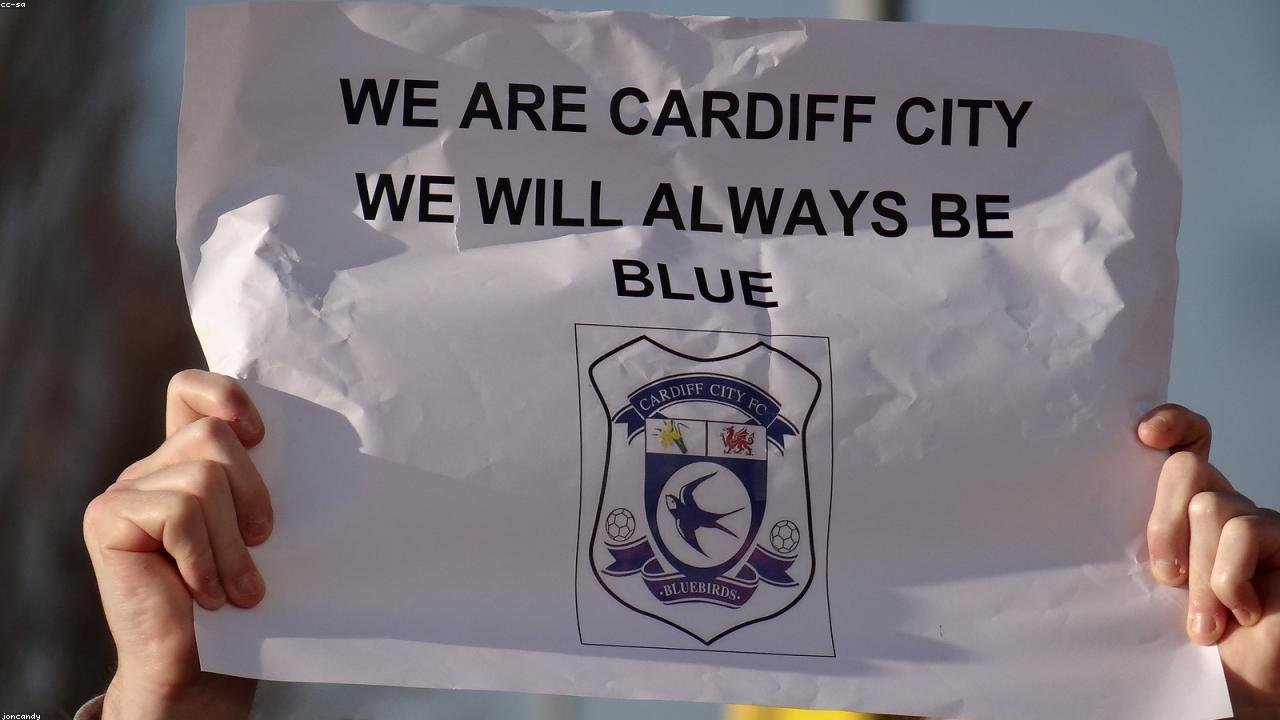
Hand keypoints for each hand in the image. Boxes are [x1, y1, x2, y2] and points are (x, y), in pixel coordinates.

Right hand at [83, 370, 269, 719]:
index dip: (225, 396)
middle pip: (212, 436)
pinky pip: (178, 513)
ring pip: (202, 478)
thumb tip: (317, 446)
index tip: (261, 435)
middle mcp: (151, 469)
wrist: (202, 670)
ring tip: (236, 587)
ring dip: (231, 543)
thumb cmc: (242, 601)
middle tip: (259, 547)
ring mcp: (124, 492)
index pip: (190, 390)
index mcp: (186, 461)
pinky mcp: (108, 520)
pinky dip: (204, 558)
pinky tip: (206, 594)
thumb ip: (263, 482)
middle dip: (251, 493)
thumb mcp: (260, 529)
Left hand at [1138, 404, 1279, 718]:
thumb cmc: (1176, 641)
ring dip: (1199, 574)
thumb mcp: (1143, 583)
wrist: (1229, 690)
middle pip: (1186, 468)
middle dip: (1164, 525)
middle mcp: (1224, 506)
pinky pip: (1245, 532)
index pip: (1184, 441)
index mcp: (1184, 507)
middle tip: (1165, 580)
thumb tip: (1077, 503)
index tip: (1144, 435)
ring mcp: (1259, 524)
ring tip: (1203, 620)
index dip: (1171, 424)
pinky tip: (1239, 612)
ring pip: (1211, 507)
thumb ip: (1129, 539)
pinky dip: (1230, 578)